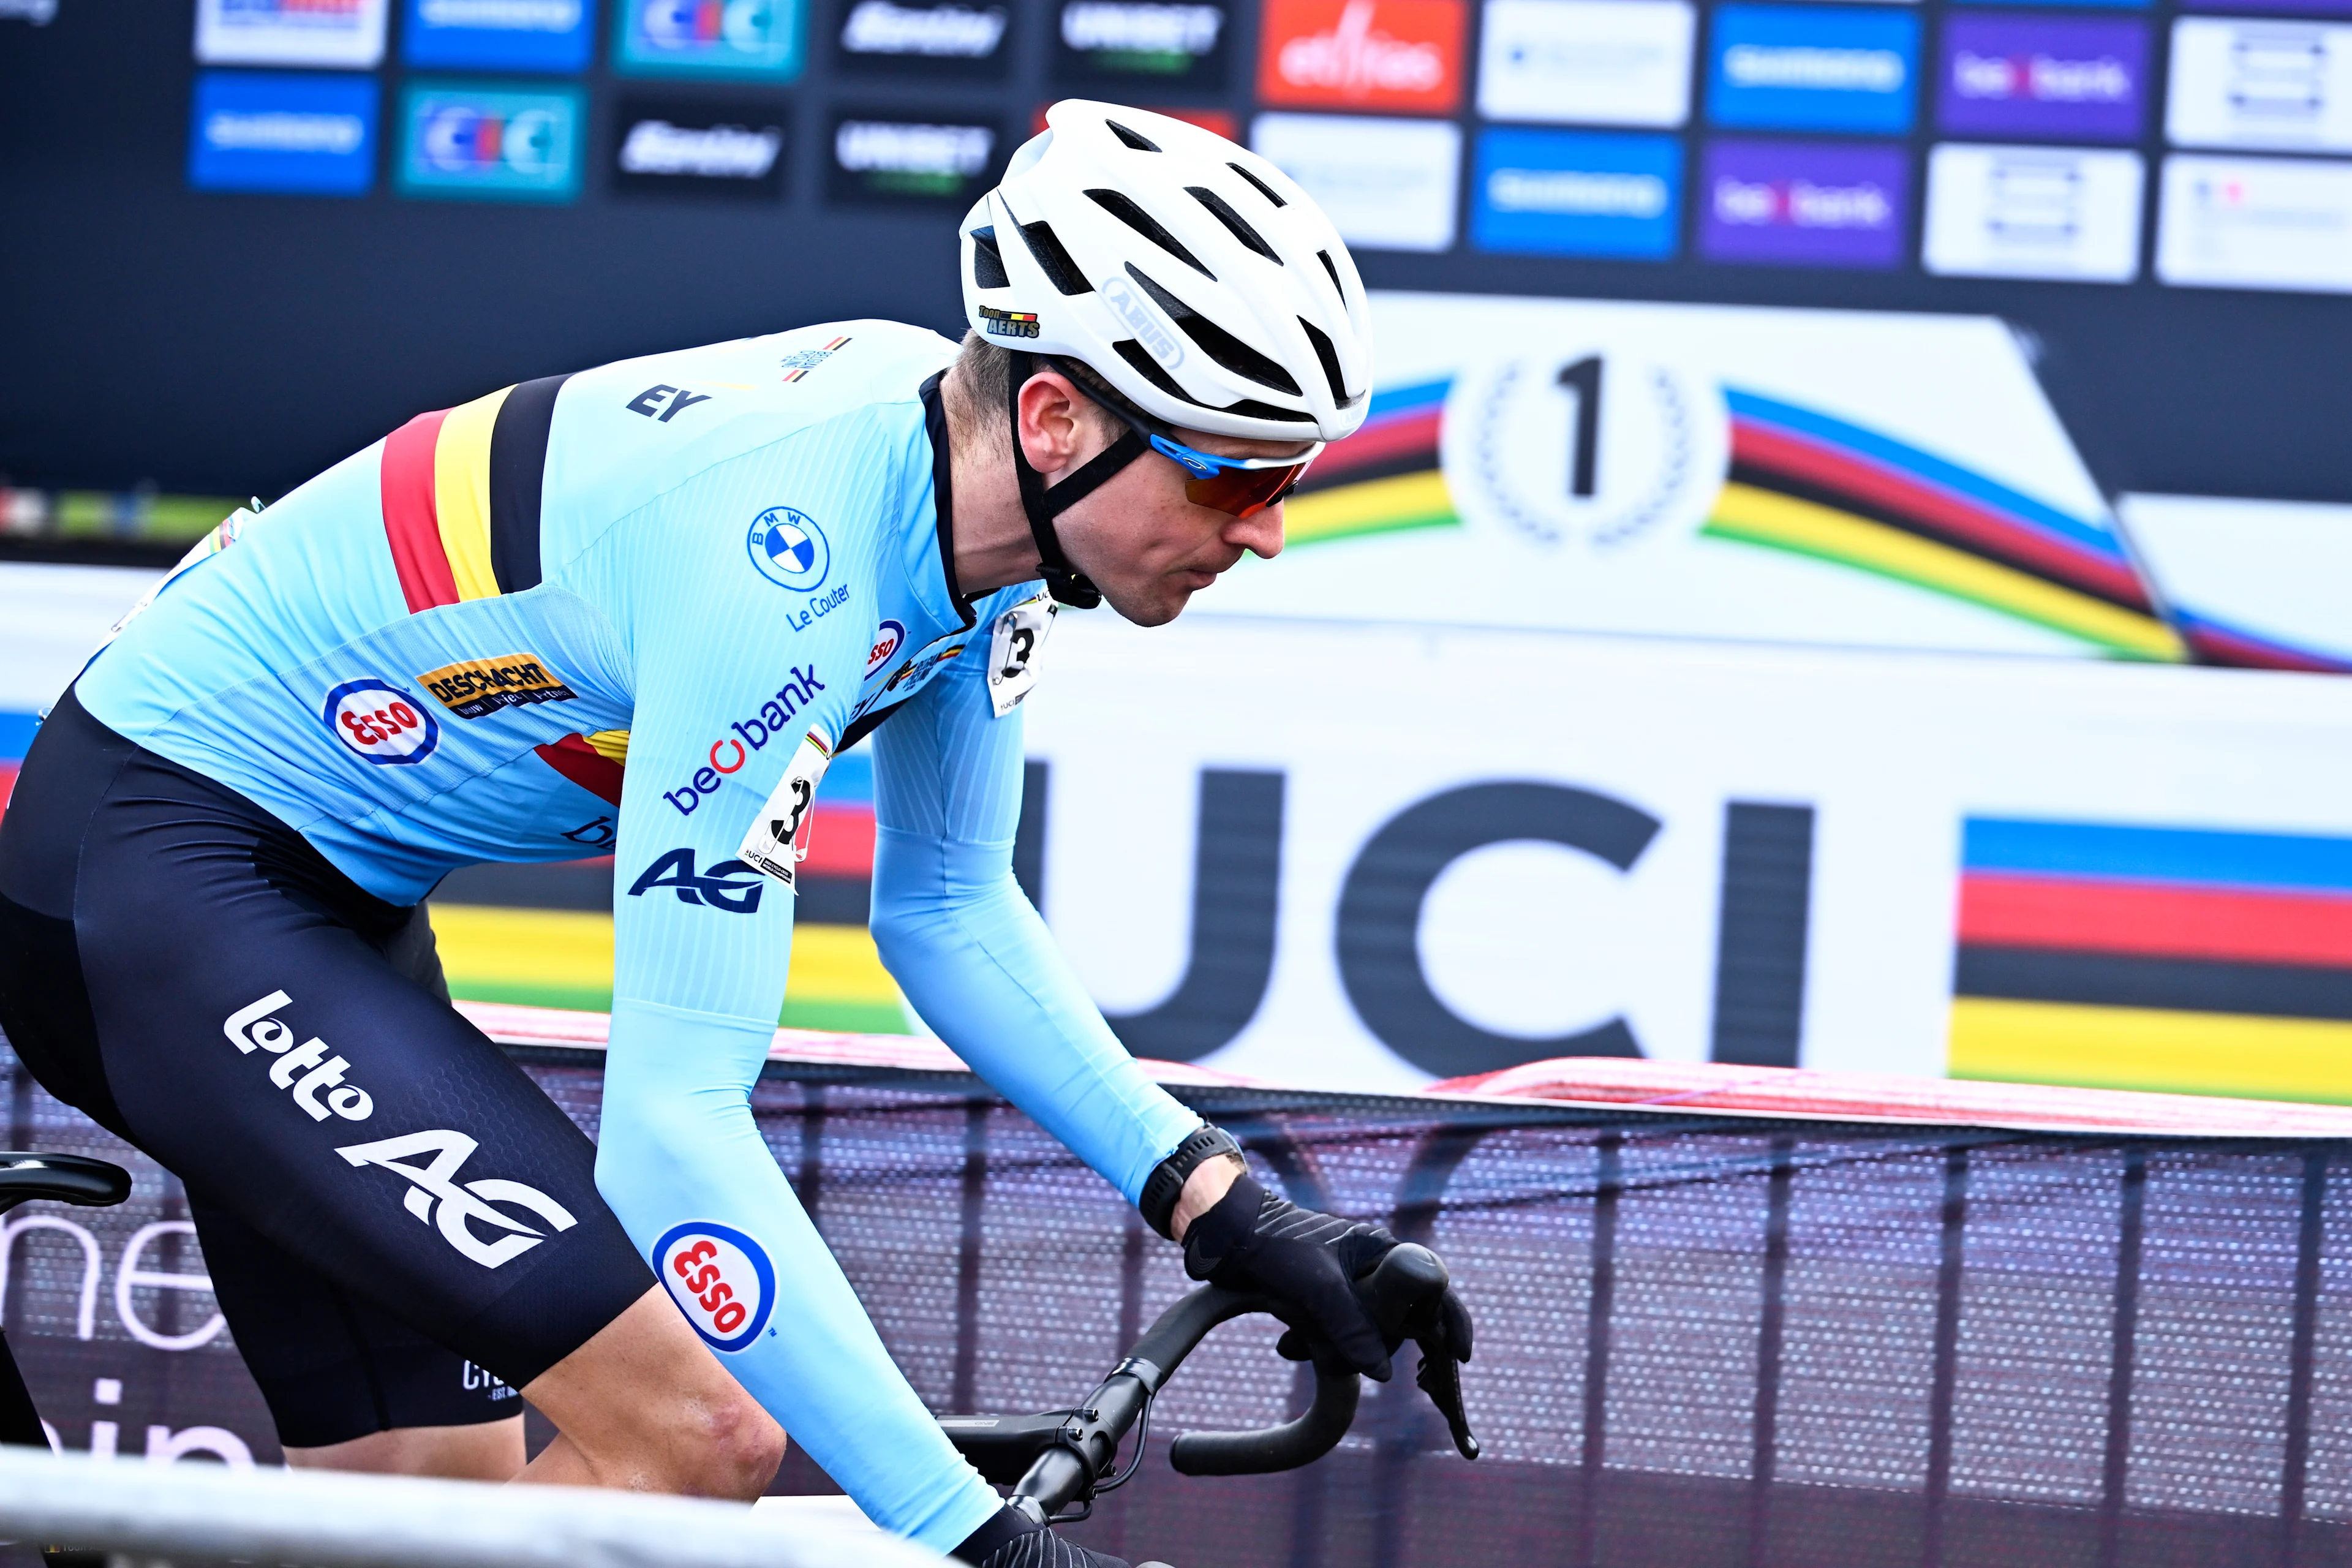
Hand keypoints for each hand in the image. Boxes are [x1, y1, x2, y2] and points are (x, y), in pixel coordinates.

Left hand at [1180, 1172, 1476, 1454]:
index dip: (1452, 1321)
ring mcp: (1347, 1283)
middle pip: (1401, 1318)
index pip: (1434, 1287)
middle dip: (1382, 1345)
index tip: (1460, 1357)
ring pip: (1365, 1329)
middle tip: (1365, 1365)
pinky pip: (1336, 1331)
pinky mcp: (1322, 1297)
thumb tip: (1383, 1373)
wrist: (1225, 1233)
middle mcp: (1371, 1266)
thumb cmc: (1273, 1244)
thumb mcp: (1315, 1286)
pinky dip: (1318, 1345)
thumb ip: (1350, 1326)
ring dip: (1339, 1348)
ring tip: (1299, 1348)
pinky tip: (1288, 1347)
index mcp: (1382, 1251)